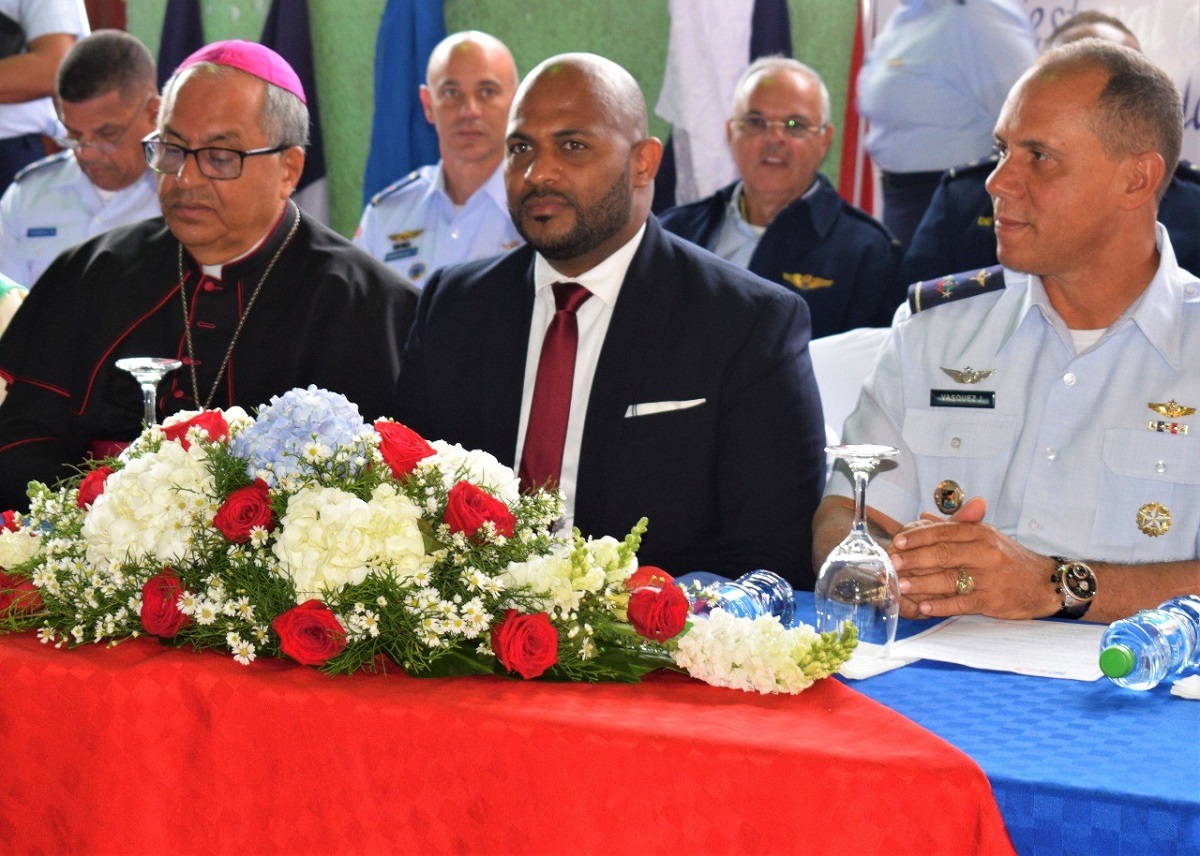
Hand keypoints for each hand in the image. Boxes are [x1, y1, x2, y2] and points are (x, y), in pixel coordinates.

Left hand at [888, 497, 1058, 618]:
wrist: (1045, 583)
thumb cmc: (1010, 559)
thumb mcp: (986, 536)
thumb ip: (955, 527)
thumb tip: (923, 517)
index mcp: (981, 533)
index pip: (944, 531)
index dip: (918, 536)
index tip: (898, 541)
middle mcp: (986, 552)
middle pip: (943, 553)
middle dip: (914, 559)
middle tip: (893, 564)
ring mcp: (990, 577)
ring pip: (949, 579)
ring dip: (922, 583)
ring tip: (902, 586)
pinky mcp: (993, 600)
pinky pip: (962, 603)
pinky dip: (941, 605)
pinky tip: (925, 606)